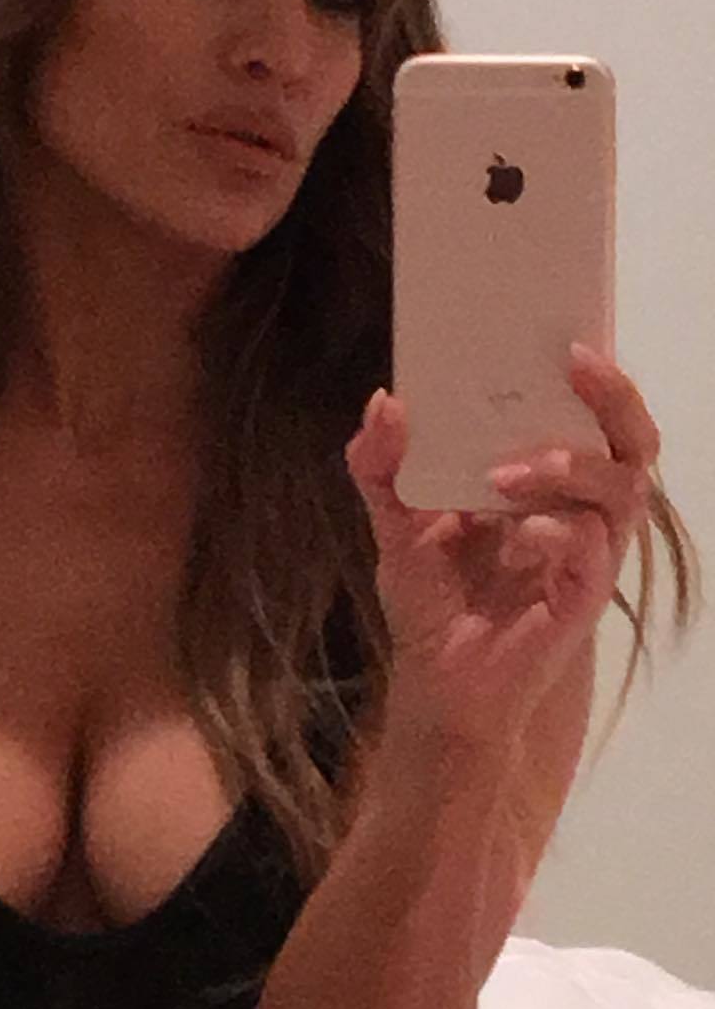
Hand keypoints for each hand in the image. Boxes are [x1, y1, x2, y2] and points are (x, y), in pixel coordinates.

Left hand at [344, 346, 658, 760]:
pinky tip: (522, 534)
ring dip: (570, 464)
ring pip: (622, 486)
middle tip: (574, 361)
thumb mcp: (393, 521)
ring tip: (505, 473)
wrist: (438, 683)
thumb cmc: (433, 597)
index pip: (583, 413)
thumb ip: (380, 465)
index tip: (569, 324)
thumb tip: (385, 400)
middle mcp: (575, 506)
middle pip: (629, 437)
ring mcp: (585, 551)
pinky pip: (595, 550)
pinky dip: (561, 530)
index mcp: (542, 479)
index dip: (593, 370)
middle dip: (612, 393)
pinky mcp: (582, 597)